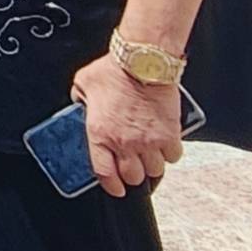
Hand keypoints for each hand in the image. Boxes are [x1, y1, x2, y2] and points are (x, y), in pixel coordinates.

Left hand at [71, 52, 183, 197]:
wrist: (143, 62)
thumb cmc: (114, 70)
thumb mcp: (83, 84)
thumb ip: (79, 100)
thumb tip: (78, 105)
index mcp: (99, 134)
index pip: (104, 174)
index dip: (110, 185)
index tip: (115, 188)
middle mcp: (124, 143)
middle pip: (132, 177)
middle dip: (132, 174)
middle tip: (132, 165)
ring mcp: (149, 141)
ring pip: (154, 170)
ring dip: (151, 164)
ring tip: (149, 154)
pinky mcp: (170, 135)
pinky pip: (173, 156)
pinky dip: (170, 154)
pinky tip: (165, 145)